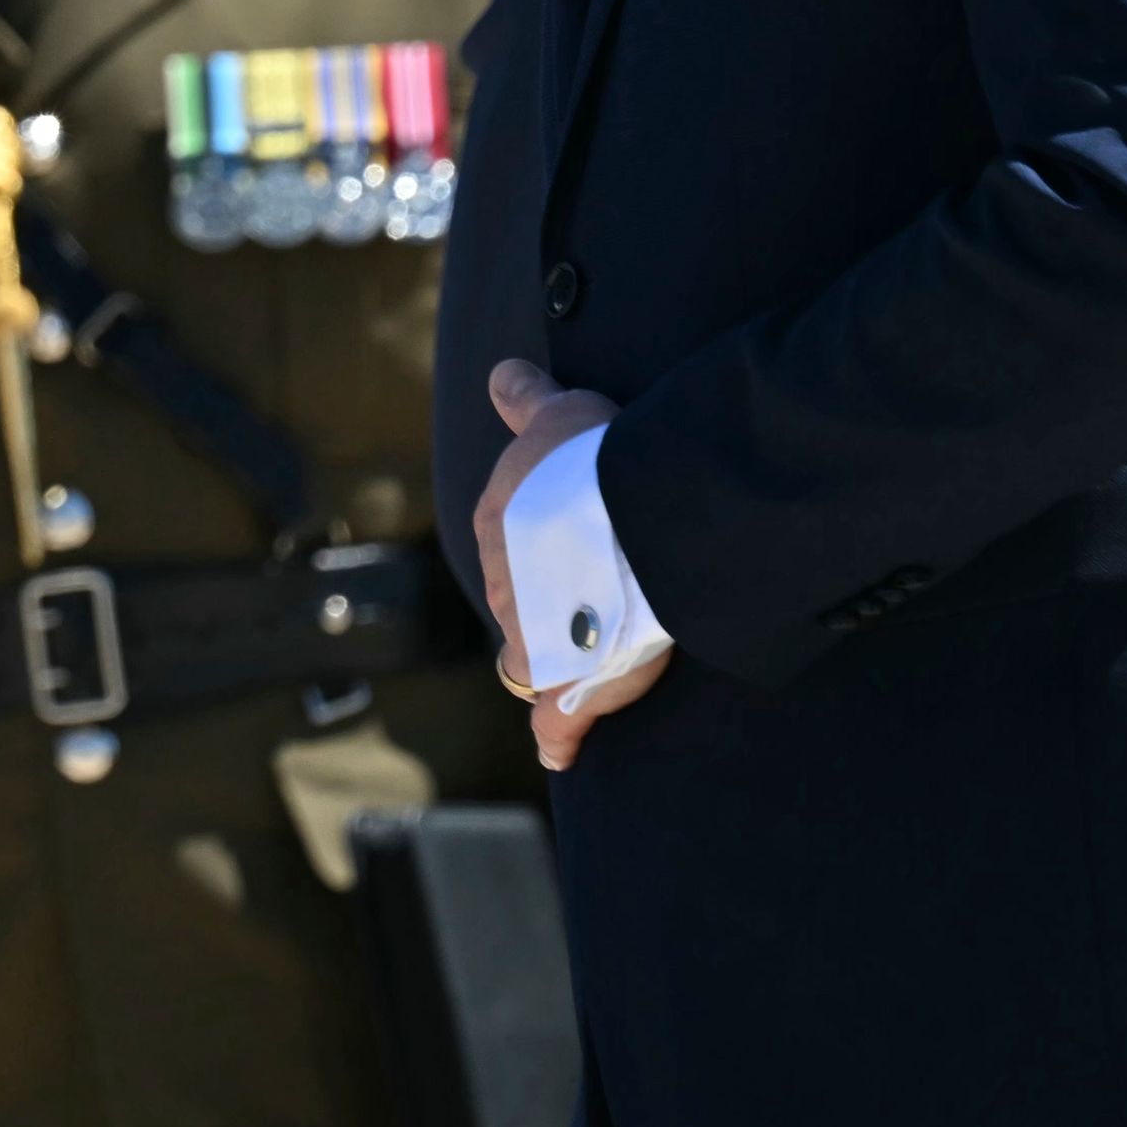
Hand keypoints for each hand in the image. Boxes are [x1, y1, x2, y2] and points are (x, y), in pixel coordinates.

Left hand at [478, 363, 673, 769]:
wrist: (626, 514)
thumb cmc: (595, 459)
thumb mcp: (556, 413)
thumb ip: (527, 399)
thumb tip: (502, 373)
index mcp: (500, 526)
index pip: (510, 551)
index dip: (541, 557)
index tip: (567, 558)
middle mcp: (505, 585)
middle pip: (519, 609)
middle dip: (545, 615)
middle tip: (585, 617)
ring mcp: (533, 638)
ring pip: (532, 661)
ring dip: (553, 667)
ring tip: (582, 676)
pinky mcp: (566, 682)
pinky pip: (555, 721)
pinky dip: (556, 737)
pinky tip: (556, 753)